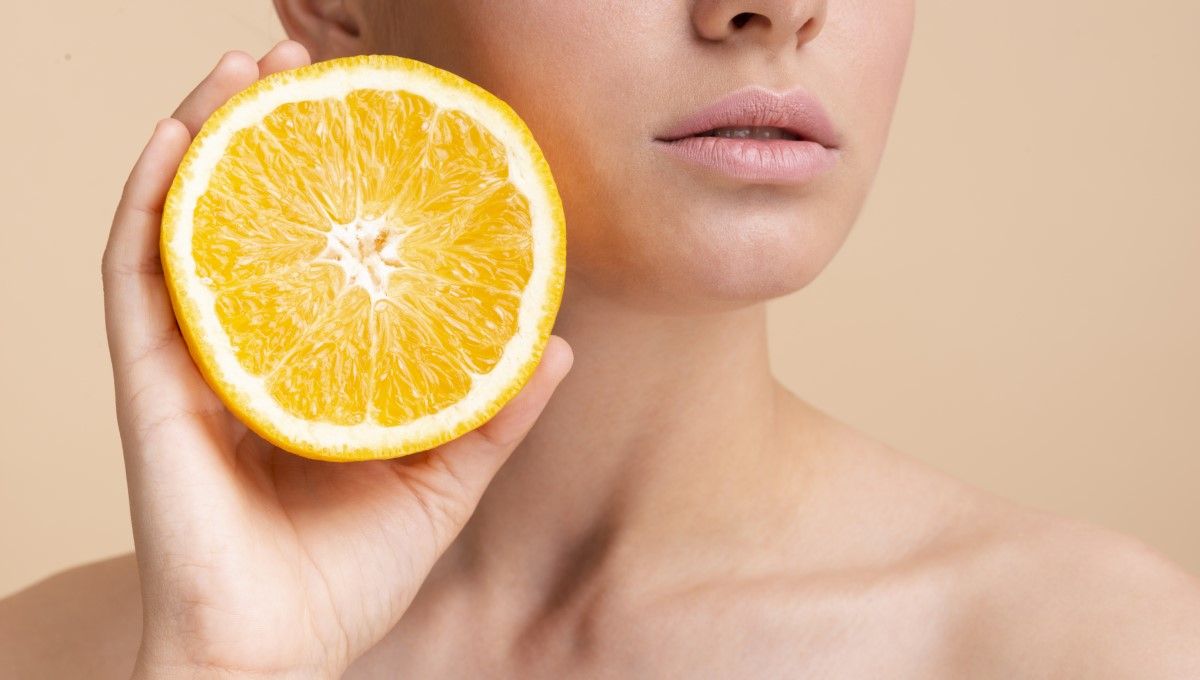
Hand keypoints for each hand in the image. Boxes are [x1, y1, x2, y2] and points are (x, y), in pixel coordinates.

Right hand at [101, 41, 572, 678]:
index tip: (367, 119)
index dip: (329, 179)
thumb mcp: (442, 479)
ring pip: (183, 223)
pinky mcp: (149, 388)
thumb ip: (493, 411)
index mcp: (307, 366)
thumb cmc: (349, 575)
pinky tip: (176, 142)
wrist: (280, 656)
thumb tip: (558, 343)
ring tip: (240, 71)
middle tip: (297, 63)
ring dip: (204, 139)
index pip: (311, 250)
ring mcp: (190, 363)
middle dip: (263, 133)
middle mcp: (244, 351)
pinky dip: (150, 202)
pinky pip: (135, 277)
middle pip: (243, 217)